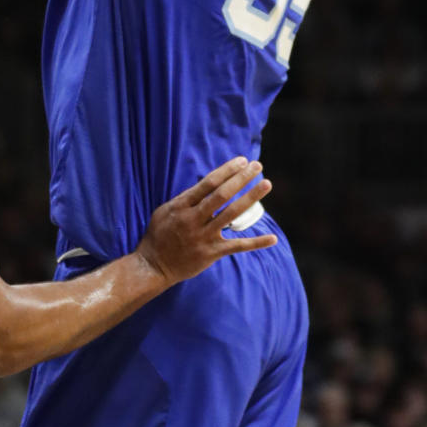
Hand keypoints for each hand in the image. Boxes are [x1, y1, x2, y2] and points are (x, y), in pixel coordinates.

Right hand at [138, 156, 275, 285]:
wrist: (153, 266)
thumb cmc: (158, 235)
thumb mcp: (165, 210)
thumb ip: (185, 199)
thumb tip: (205, 186)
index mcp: (181, 206)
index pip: (208, 183)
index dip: (226, 170)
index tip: (241, 161)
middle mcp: (193, 219)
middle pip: (222, 195)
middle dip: (241, 178)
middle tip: (257, 166)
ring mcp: (203, 236)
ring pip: (232, 214)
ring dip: (251, 198)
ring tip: (266, 184)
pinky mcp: (211, 253)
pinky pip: (237, 246)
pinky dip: (256, 243)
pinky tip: (272, 238)